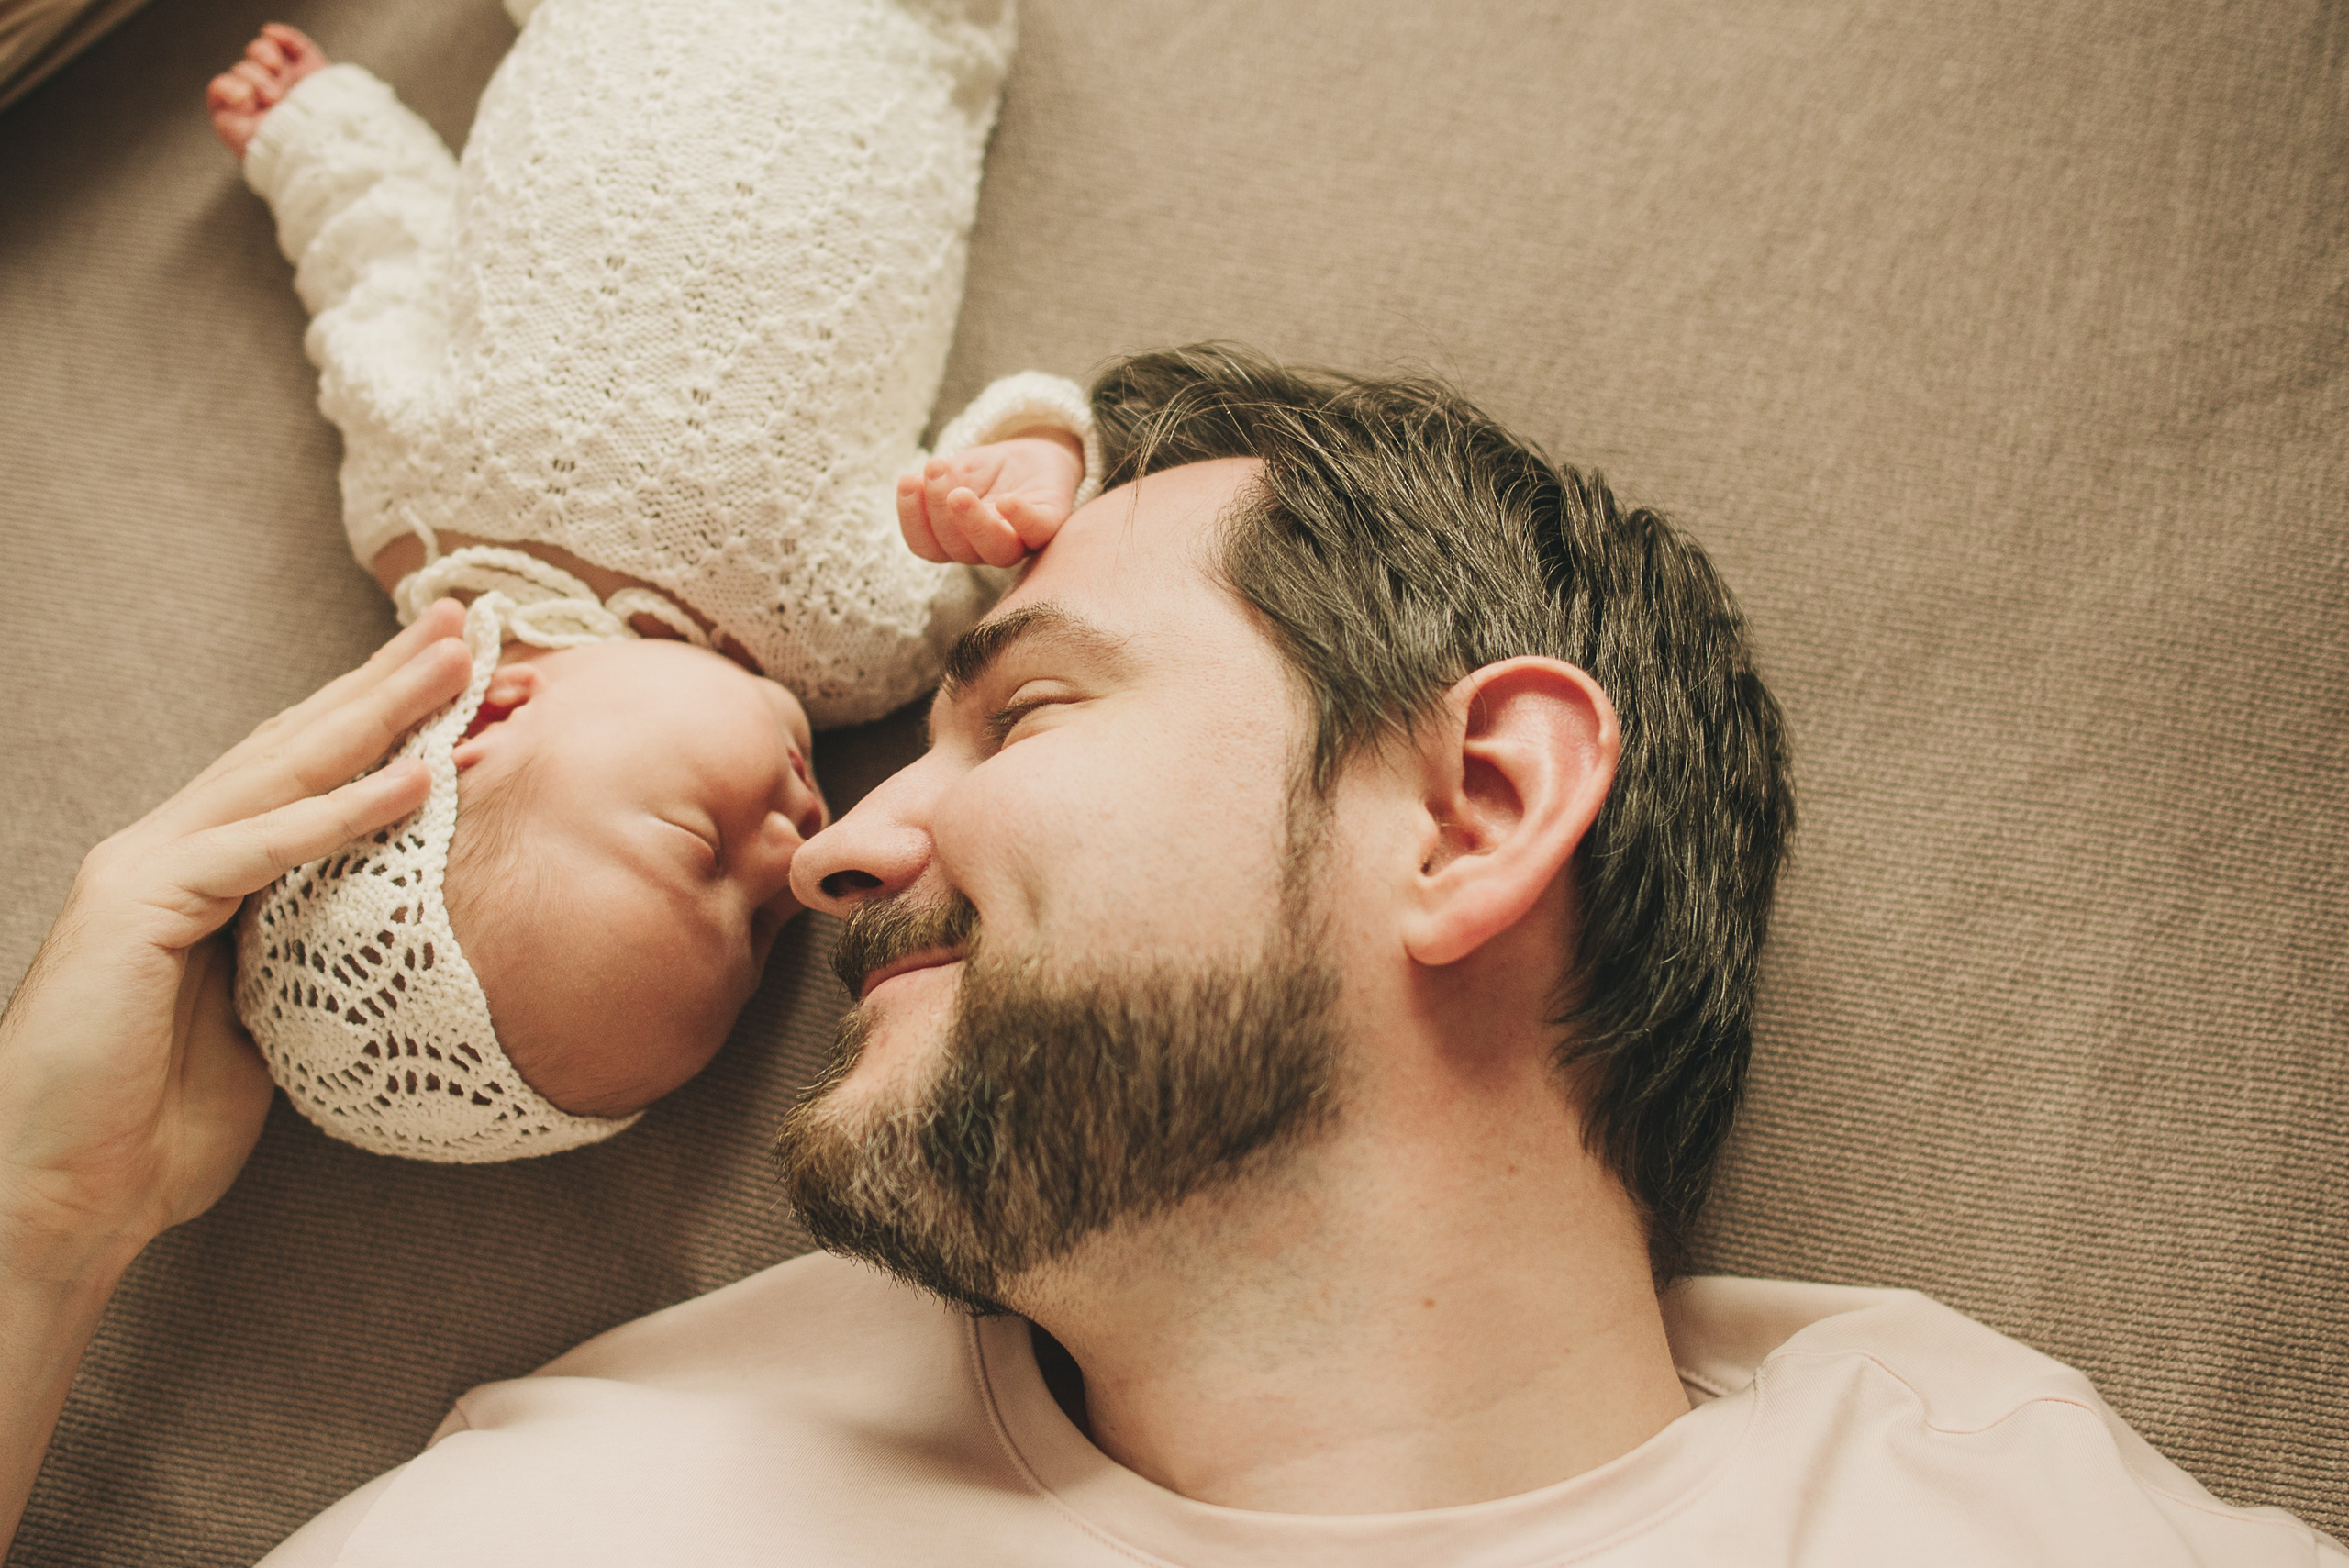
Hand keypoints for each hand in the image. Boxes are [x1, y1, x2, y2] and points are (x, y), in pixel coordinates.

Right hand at [0, 602, 471, 1274]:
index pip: (303, 775)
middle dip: (385, 683)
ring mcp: (145, 870)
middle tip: (470, 623)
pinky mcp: (138, 907)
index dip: (382, 722)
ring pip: (283, 771)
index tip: (467, 680)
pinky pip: (264, 847)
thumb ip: (305, 959)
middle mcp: (167, 852)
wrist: (62, 1199)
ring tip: (460, 661)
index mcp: (198, 874)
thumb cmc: (154, 1128)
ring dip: (379, 714)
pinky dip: (345, 811)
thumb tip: (377, 937)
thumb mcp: (263, 1022)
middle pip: (296, 746)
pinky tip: (417, 777)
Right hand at [897, 429, 1084, 567]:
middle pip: (956, 548)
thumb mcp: (957, 471)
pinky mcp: (1049, 523)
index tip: (907, 481)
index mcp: (957, 540)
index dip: (911, 519)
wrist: (1036, 455)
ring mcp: (1019, 540)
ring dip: (972, 523)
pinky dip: (1021, 518)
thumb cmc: (991, 471)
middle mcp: (986, 548)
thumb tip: (913, 484)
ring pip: (994, 549)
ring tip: (959, 493)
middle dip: (938, 510)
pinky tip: (1006, 501)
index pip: (927, 545)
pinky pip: (1036, 530)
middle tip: (935, 471)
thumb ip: (938, 482)